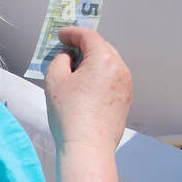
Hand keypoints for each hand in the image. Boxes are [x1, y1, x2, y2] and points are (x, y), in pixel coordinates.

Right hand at [44, 27, 131, 154]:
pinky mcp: (126, 100)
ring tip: (75, 69)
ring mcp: (126, 85)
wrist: (88, 148)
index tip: (61, 35)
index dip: (72, 33)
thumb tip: (68, 56)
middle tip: (66, 50)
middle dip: (84, 46)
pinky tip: (87, 86)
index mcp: (104, 59)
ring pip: (108, 63)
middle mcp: (120, 68)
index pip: (88, 36)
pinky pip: (112, 79)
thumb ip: (60, 59)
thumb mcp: (55, 80)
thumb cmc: (69, 113)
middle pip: (101, 48)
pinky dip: (100, 76)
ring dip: (93, 61)